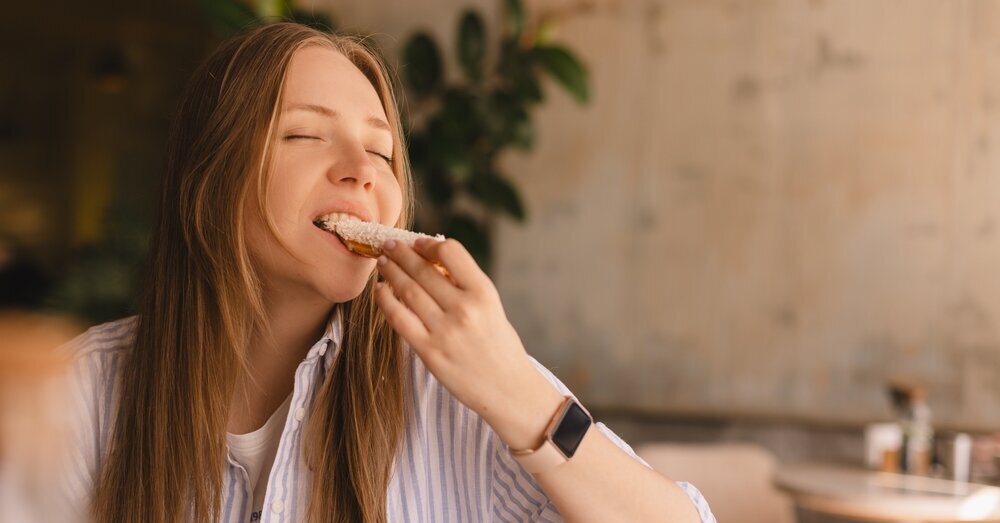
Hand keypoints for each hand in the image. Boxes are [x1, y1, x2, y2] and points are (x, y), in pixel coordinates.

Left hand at [374, 238, 563, 449]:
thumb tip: (429, 261)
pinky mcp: (429, 352)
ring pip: (407, 291)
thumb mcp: (492, 307)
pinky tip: (380, 291)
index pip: (451, 252)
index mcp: (484, 293)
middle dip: (401, 254)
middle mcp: (464, 309)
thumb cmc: (499, 346)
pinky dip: (386, 300)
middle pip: (423, 270)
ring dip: (391, 272)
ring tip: (383, 263)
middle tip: (389, 245)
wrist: (508, 389)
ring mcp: (445, 331)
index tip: (418, 243)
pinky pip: (399, 319)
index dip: (429, 244)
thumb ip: (464, 286)